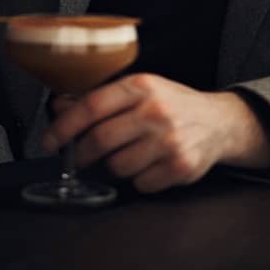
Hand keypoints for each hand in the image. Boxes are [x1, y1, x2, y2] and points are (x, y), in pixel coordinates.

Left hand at [42, 73, 269, 193]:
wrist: (219, 122)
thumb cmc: (172, 104)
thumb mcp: (139, 91)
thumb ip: (100, 99)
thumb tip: (59, 107)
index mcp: (141, 86)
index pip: (91, 107)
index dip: (64, 127)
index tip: (50, 141)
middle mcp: (156, 111)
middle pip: (100, 140)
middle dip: (84, 154)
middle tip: (81, 157)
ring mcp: (169, 141)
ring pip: (118, 166)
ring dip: (115, 166)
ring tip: (131, 152)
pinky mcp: (180, 167)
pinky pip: (140, 184)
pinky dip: (139, 178)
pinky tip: (151, 163)